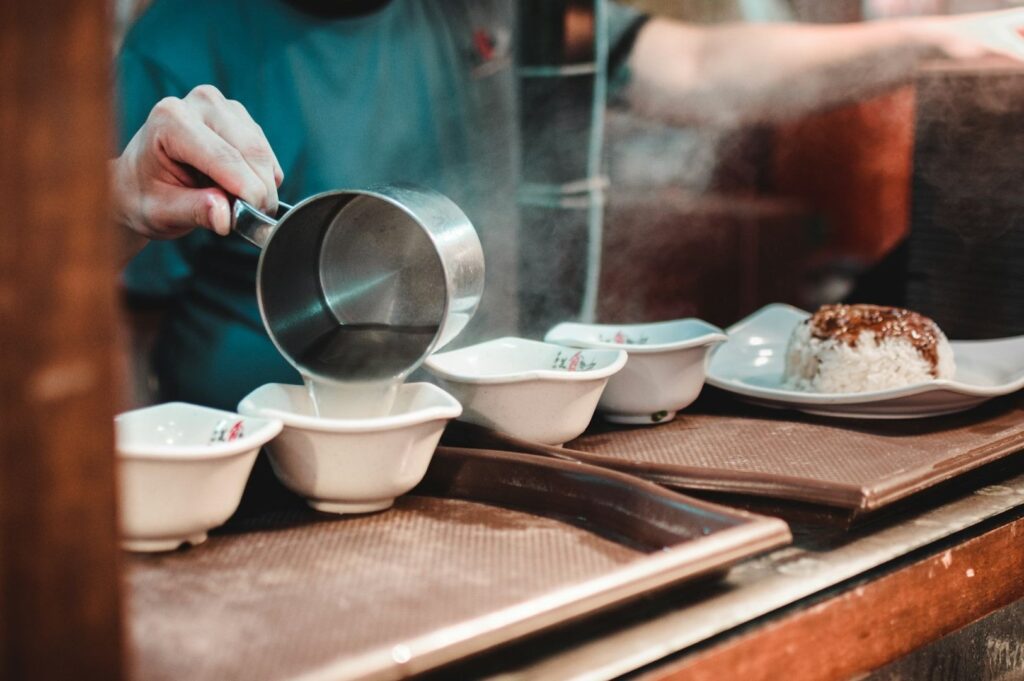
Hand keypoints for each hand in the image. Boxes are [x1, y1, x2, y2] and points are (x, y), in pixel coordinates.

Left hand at [111, 84, 282, 239]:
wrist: (136, 182)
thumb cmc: (144, 195)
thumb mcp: (161, 212)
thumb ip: (194, 212)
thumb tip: (227, 217)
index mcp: (170, 119)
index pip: (223, 157)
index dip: (247, 191)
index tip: (255, 220)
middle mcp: (199, 103)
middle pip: (250, 151)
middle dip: (259, 190)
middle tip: (249, 220)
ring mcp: (223, 106)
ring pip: (263, 153)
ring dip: (261, 185)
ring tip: (234, 204)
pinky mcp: (240, 117)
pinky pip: (266, 155)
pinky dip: (262, 178)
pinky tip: (236, 186)